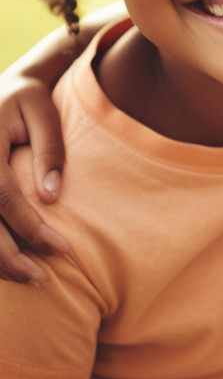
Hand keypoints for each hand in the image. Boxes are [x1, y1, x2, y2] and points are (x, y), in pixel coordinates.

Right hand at [0, 74, 69, 283]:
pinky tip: (8, 265)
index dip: (29, 227)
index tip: (61, 248)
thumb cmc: (25, 100)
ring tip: (29, 277)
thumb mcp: (42, 112)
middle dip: (8, 257)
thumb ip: (50, 150)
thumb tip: (51, 194)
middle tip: (43, 278)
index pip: (2, 196)